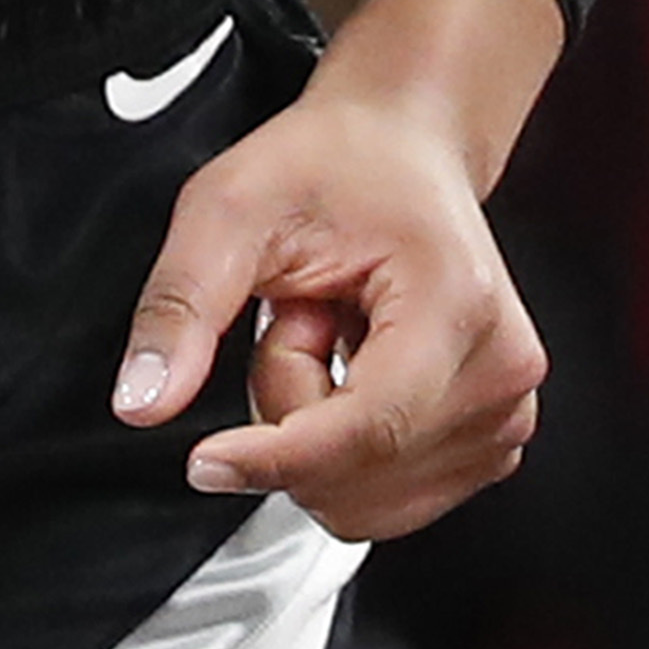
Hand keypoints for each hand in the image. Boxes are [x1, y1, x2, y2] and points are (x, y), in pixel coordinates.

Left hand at [112, 65, 550, 541]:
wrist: (400, 148)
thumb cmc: (334, 164)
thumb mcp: (230, 209)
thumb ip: (181, 306)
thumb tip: (143, 401)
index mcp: (457, 303)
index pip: (365, 431)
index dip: (273, 458)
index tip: (204, 461)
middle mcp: (501, 370)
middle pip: (357, 473)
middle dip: (289, 413)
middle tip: (296, 315)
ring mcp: (504, 413)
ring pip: (365, 499)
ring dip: (312, 433)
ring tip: (325, 336)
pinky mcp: (490, 443)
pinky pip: (384, 501)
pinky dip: (341, 450)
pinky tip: (349, 371)